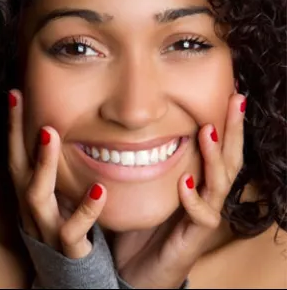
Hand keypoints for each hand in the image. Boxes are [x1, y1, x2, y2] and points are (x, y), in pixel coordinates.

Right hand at [8, 89, 106, 258]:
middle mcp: (32, 210)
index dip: (14, 126)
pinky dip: (85, 209)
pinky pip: (71, 230)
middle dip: (15, 133)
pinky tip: (99, 189)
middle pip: (17, 168)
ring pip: (36, 196)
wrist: (74, 281)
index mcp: (32, 195)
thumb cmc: (69, 230)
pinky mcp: (68, 249)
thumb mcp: (59, 198)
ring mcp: (47, 229)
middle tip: (18, 99)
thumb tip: (62, 134)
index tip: (16, 93)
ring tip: (50, 134)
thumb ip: (58, 173)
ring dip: (42, 164)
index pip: (17, 154)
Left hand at [116, 93, 246, 287]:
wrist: (136, 272)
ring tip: (208, 131)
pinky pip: (202, 217)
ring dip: (214, 157)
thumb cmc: (140, 230)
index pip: (215, 150)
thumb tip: (129, 132)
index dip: (224, 124)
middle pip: (228, 160)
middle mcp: (204, 198)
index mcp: (196, 184)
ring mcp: (202, 217)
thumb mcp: (143, 190)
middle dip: (233, 130)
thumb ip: (144, 166)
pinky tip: (186, 182)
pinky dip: (193, 199)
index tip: (226, 93)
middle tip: (235, 99)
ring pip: (219, 184)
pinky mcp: (194, 238)